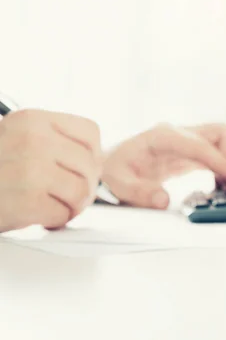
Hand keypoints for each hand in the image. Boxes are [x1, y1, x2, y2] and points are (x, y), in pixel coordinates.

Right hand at [0, 109, 101, 231]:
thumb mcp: (16, 140)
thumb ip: (52, 143)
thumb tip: (95, 162)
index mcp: (32, 120)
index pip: (89, 133)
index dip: (90, 156)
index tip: (80, 168)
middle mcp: (34, 140)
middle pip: (90, 165)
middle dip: (82, 185)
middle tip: (66, 195)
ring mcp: (31, 169)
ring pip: (82, 191)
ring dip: (71, 205)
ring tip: (53, 205)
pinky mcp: (27, 200)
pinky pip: (63, 214)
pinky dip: (54, 220)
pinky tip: (37, 216)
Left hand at [101, 123, 225, 208]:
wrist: (106, 165)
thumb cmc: (111, 171)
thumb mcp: (119, 183)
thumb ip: (140, 192)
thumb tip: (164, 200)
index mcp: (163, 137)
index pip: (201, 145)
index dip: (221, 162)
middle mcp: (177, 134)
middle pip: (219, 133)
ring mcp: (184, 141)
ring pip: (220, 141)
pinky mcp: (188, 152)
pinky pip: (214, 154)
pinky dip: (222, 168)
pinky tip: (219, 186)